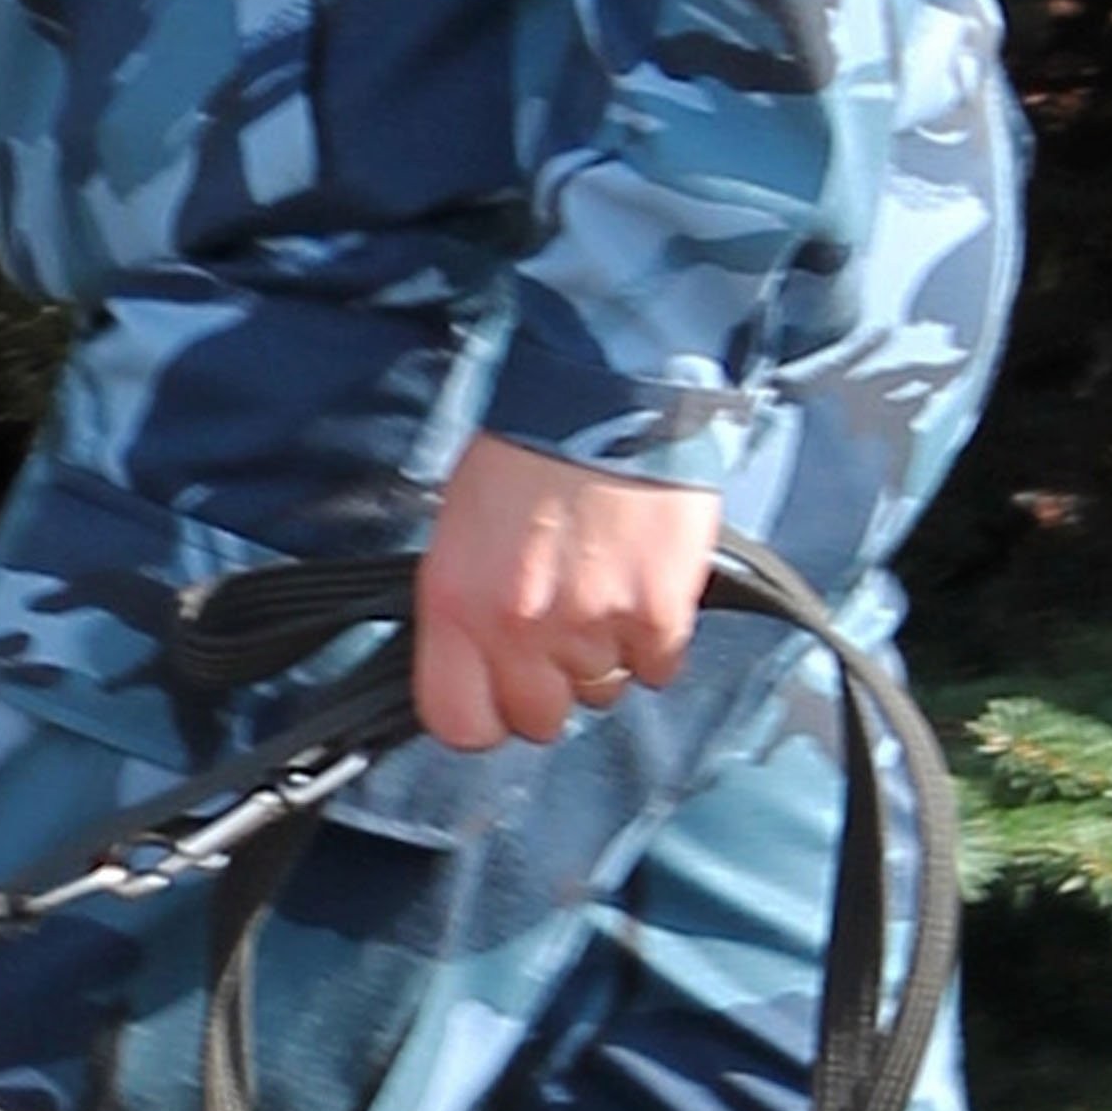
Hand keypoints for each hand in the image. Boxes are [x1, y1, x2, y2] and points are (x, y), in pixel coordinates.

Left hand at [411, 434, 723, 752]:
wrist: (609, 387)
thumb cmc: (529, 447)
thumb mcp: (461, 527)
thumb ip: (465, 607)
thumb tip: (480, 664)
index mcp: (455, 604)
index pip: (458, 723)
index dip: (485, 716)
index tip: (501, 694)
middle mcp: (516, 627)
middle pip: (538, 720)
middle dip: (553, 684)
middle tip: (564, 627)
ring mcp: (589, 626)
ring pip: (601, 693)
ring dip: (606, 655)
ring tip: (605, 587)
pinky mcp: (656, 616)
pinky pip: (656, 669)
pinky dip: (656, 639)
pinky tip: (644, 585)